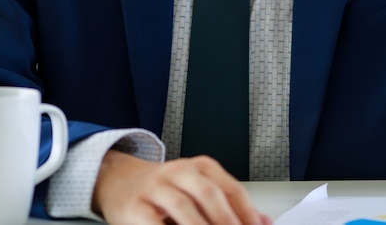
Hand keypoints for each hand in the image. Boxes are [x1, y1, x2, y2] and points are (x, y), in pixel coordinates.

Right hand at [92, 150, 272, 224]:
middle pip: (209, 195)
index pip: (231, 189)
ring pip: (183, 207)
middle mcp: (180, 171)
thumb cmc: (166, 190)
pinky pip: (154, 223)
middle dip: (226, 221)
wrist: (121, 181)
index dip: (246, 212)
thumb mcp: (199, 189)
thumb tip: (264, 222)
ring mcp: (156, 187)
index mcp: (201, 166)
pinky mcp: (135, 206)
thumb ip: (229, 205)